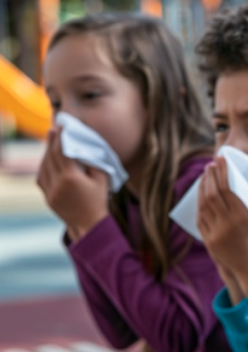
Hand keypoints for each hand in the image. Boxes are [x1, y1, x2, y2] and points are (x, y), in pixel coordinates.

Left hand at [37, 127, 109, 241]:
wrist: (89, 226)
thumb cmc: (99, 201)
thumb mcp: (102, 179)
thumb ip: (93, 161)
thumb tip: (84, 148)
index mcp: (71, 177)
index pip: (62, 151)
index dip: (61, 137)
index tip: (61, 126)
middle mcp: (57, 183)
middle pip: (50, 156)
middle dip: (52, 141)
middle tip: (53, 129)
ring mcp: (50, 191)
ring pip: (43, 166)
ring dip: (46, 153)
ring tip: (51, 143)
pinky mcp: (47, 197)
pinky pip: (41, 177)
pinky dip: (44, 166)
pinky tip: (48, 161)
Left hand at [197, 157, 247, 312]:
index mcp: (242, 220)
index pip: (227, 190)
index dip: (222, 173)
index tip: (221, 160)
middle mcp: (226, 227)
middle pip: (212, 194)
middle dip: (211, 177)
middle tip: (212, 164)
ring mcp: (215, 235)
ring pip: (204, 205)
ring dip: (203, 188)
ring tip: (206, 175)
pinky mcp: (209, 242)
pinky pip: (201, 218)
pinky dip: (200, 204)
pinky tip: (203, 194)